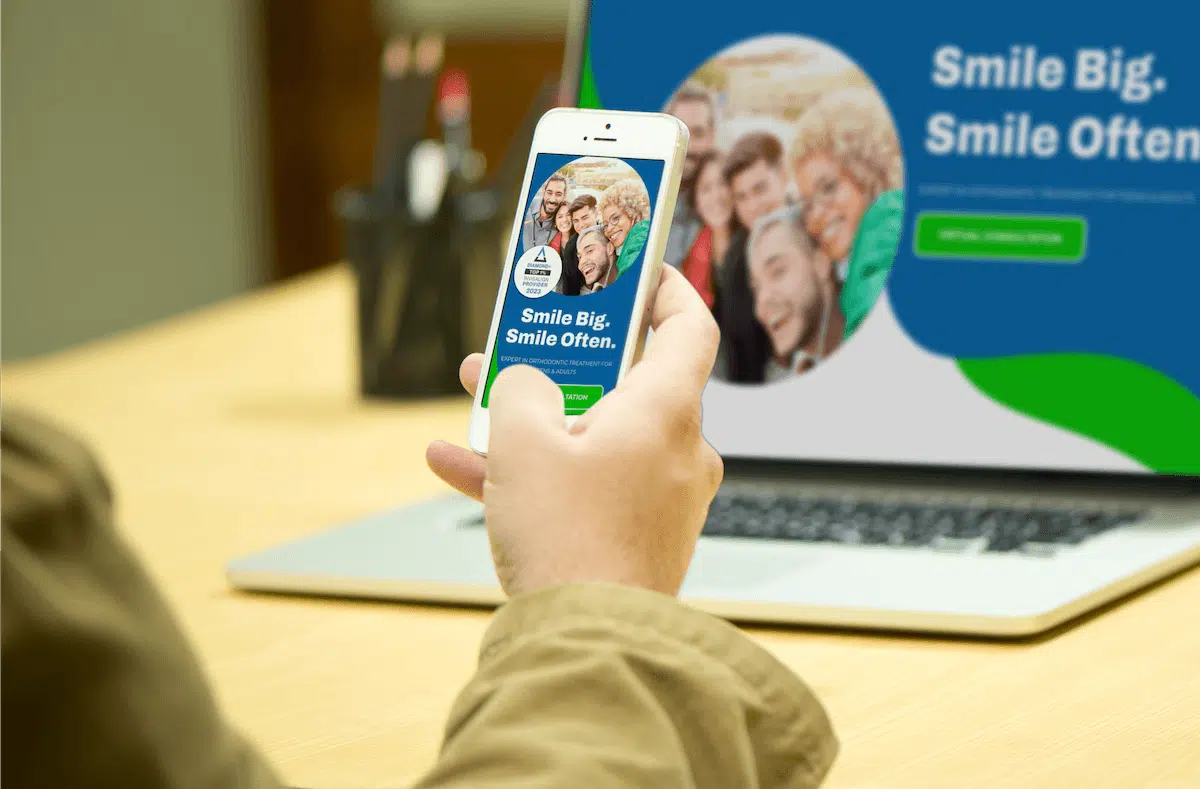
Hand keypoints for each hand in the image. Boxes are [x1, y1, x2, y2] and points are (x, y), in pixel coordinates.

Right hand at [427, 265, 722, 595]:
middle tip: (524, 342)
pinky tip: (457, 466)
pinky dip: (537, 473)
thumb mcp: (523, 444)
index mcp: (666, 412)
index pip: (689, 327)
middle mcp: (677, 451)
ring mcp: (660, 497)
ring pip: (596, 436)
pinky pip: (586, 486)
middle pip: (627, 383)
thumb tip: (524, 387)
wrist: (588, 644)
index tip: (638, 270)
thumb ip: (520, 391)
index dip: (665, 288)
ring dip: (536, 419)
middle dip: (564, 363)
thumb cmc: (569, 539)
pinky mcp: (637, 536)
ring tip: (475, 403)